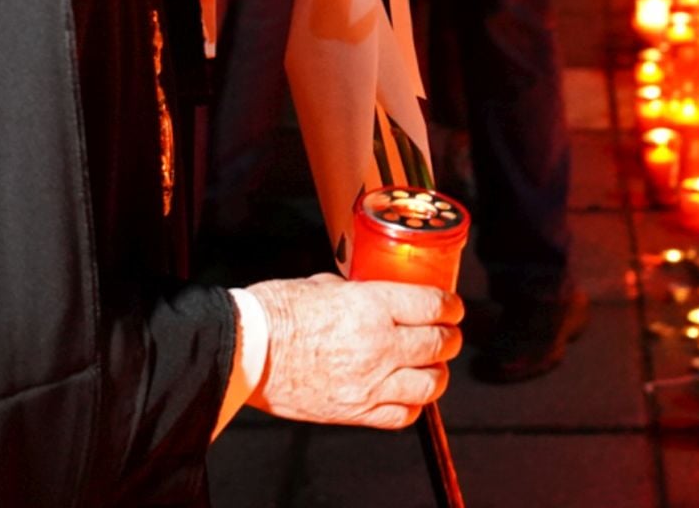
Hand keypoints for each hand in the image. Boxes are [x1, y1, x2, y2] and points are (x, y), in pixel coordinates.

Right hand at [245, 274, 462, 428]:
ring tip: (432, 366)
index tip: (453, 307)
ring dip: (437, 373)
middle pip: (439, 344)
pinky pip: (402, 415)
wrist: (245, 349)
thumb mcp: (325, 284)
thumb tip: (373, 294)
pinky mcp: (354, 410)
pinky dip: (413, 405)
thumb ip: (358, 293)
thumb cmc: (276, 312)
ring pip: (430, 383)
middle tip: (447, 334)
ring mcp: (369, 381)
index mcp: (373, 305)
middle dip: (450, 338)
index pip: (434, 305)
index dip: (451, 306)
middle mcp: (379, 344)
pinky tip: (408, 394)